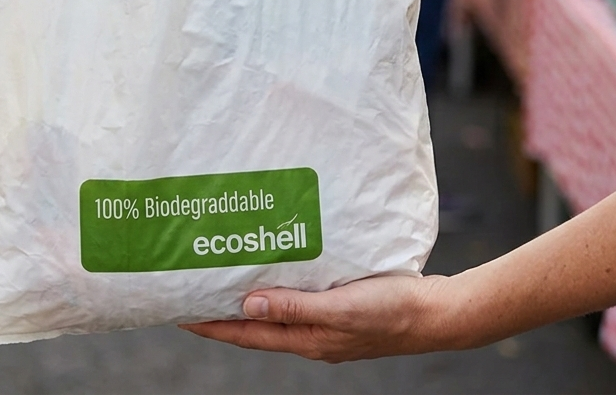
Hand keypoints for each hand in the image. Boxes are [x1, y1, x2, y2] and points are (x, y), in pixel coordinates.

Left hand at [180, 274, 453, 362]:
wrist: (435, 314)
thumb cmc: (390, 309)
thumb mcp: (340, 308)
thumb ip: (295, 307)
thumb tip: (248, 303)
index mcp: (307, 340)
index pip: (248, 334)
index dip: (213, 326)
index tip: (180, 315)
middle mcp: (311, 336)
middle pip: (256, 326)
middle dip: (222, 314)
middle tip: (192, 294)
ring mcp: (326, 325)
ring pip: (276, 313)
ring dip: (248, 301)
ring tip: (223, 281)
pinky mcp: (340, 309)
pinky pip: (297, 302)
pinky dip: (278, 292)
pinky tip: (275, 275)